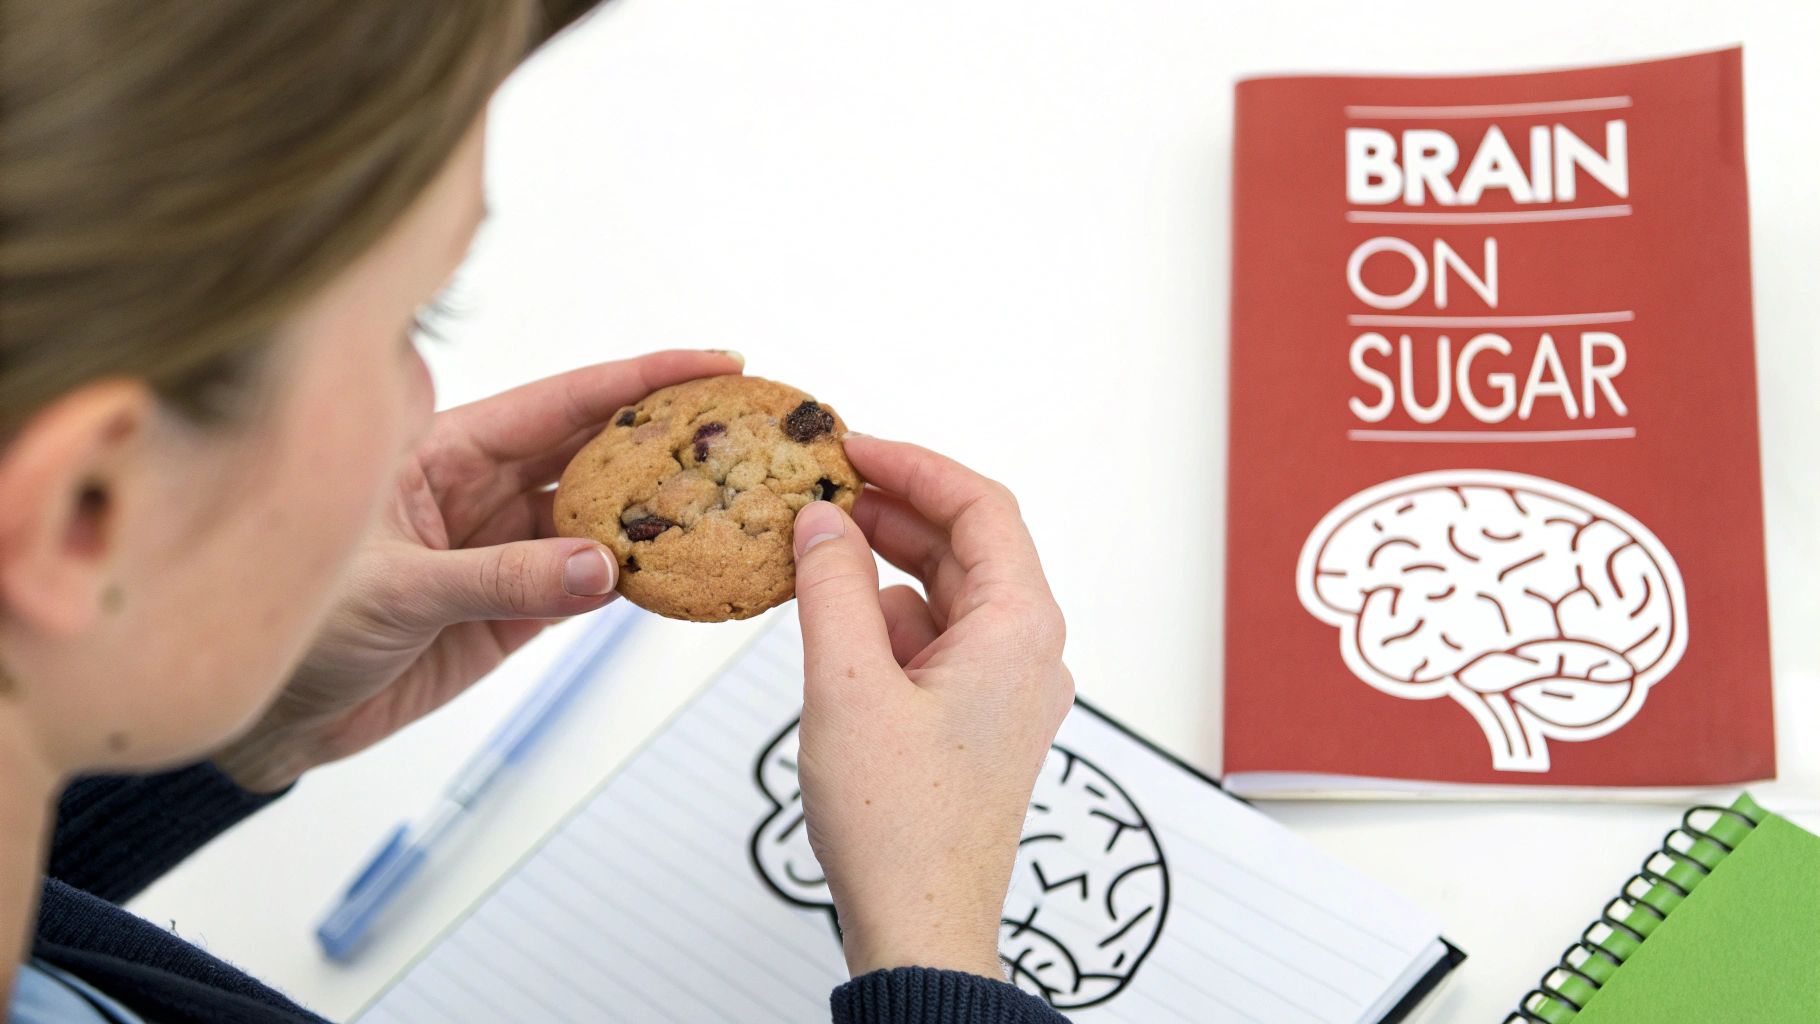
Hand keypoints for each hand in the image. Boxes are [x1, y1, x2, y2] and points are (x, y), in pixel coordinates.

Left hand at [212, 349, 743, 791]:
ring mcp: (504, 550)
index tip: (710, 366)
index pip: (559, 402)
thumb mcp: (396, 592)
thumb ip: (501, 579)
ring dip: (659, 513)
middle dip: (666, 438)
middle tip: (741, 432)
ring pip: (601, 518)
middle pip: (594, 451)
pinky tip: (680, 570)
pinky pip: (591, 585)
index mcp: (441, 450)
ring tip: (726, 502)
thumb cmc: (295, 625)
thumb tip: (597, 568)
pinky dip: (636, 580)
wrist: (267, 719)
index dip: (639, 381)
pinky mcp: (515, 611)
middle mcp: (480, 491)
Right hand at [793, 436, 1072, 980]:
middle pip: (964, 547)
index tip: (853, 446)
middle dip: (891, 513)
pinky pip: (933, 643)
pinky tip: (831, 625)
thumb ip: (832, 587)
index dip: (915, 465)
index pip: (981, 508)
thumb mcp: (846, 685)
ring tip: (811, 553)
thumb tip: (821, 522)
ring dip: (882, 569)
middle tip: (820, 491)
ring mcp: (1005, 690)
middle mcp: (1027, 652)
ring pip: (944, 596)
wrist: (921, 926)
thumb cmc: (902, 828)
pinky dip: (883, 622)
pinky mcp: (976, 722)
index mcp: (1018, 629)